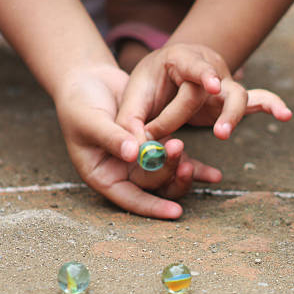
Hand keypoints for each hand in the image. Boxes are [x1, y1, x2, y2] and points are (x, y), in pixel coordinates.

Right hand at [55, 64, 220, 218]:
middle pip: (152, 185)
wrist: (88, 81)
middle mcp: (124, 174)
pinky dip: (195, 167)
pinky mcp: (156, 148)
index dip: (152, 206)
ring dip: (183, 170)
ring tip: (196, 164)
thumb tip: (133, 154)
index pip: (129, 199)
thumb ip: (112, 138)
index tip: (175, 211)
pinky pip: (178, 162)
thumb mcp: (91, 121)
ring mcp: (142, 163)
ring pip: (168, 176)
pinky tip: (214, 175)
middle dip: (168, 172)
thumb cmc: (80, 103)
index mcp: (103, 176)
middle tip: (178, 149)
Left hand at [115, 43, 291, 140]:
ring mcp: (223, 85)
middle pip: (220, 87)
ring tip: (225, 136)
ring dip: (235, 118)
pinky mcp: (231, 101)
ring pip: (239, 96)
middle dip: (216, 112)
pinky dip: (272, 106)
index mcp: (178, 60)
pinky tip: (286, 116)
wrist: (164, 77)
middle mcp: (206, 69)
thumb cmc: (147, 88)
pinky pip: (258, 101)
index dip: (203, 75)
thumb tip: (136, 153)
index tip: (213, 85)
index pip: (192, 66)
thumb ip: (131, 124)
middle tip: (219, 134)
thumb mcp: (132, 101)